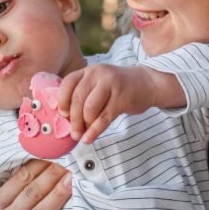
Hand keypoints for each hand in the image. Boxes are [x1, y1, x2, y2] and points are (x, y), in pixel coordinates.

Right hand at [0, 160, 72, 209]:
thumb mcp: (15, 206)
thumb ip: (25, 185)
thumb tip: (47, 155)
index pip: (19, 180)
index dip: (39, 166)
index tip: (56, 156)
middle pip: (30, 196)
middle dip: (51, 178)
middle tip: (68, 166)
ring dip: (57, 197)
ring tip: (72, 183)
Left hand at [58, 64, 180, 142]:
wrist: (146, 83)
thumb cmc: (116, 87)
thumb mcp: (98, 83)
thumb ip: (83, 94)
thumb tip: (64, 119)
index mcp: (89, 71)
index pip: (68, 83)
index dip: (62, 100)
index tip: (62, 114)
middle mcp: (98, 74)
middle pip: (78, 98)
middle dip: (73, 119)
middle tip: (72, 132)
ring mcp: (111, 85)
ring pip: (90, 109)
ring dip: (83, 125)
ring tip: (81, 135)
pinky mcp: (122, 98)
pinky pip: (104, 118)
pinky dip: (94, 131)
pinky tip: (88, 139)